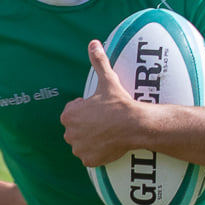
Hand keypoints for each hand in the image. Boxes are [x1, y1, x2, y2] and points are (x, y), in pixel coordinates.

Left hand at [60, 40, 139, 166]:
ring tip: (107, 132)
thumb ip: (98, 61)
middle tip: (105, 121)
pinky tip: (108, 143)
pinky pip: (90, 157)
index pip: (73, 112)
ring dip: (91, 139)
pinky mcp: (89, 160)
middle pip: (77, 128)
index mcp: (69, 115)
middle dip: (87, 125)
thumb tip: (94, 43)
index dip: (87, 109)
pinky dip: (97, 153)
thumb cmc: (119, 103)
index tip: (100, 108)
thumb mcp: (107, 80)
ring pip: (82, 143)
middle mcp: (69, 133)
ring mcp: (79, 148)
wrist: (135, 125)